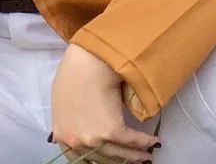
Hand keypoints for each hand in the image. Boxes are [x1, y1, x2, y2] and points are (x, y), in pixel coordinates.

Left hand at [50, 44, 159, 162]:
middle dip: (119, 160)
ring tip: (146, 156)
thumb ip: (67, 120)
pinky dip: (145, 142)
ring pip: (118, 153)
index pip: (80, 159)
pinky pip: (132, 140)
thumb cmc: (73, 72)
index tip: (110, 161)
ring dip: (135, 156)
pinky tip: (153, 142)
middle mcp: (78, 143)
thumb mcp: (62, 100)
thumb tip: (78, 125)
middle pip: (102, 159)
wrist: (87, 61)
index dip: (98, 160)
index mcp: (62, 135)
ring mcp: (95, 139)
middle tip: (132, 160)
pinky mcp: (112, 131)